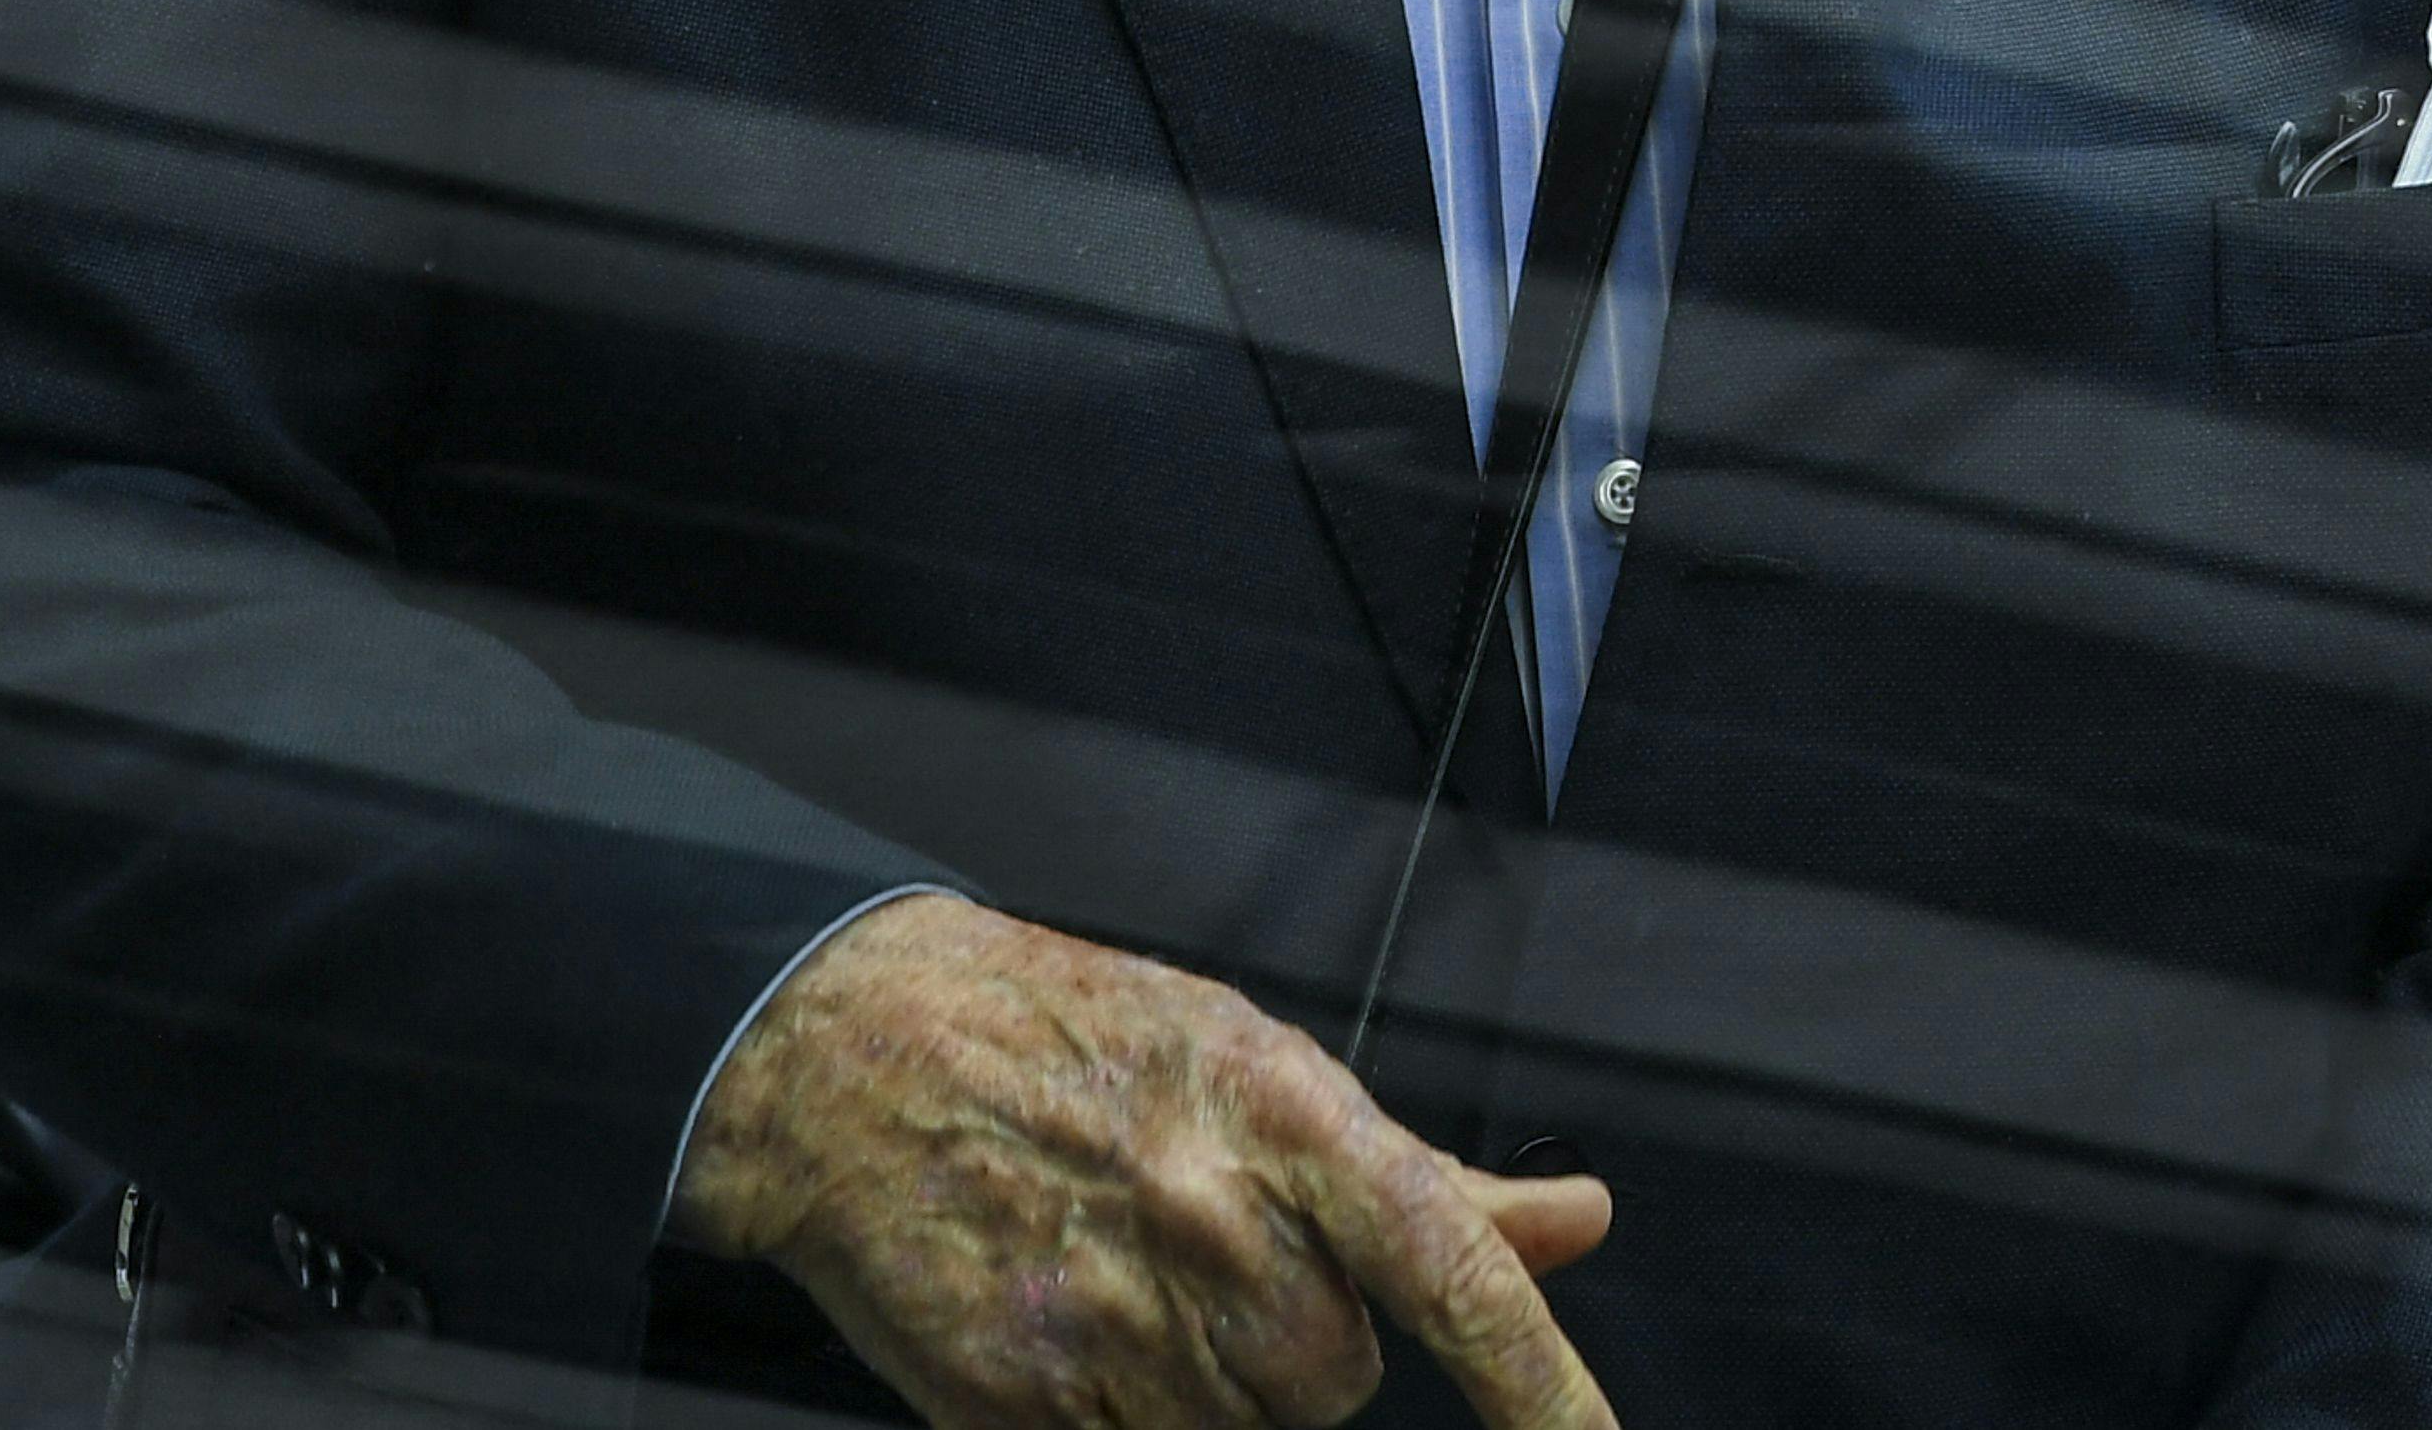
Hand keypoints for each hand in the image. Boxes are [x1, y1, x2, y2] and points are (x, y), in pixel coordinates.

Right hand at [671, 895, 1614, 1429]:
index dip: (1541, 1379)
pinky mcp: (1026, 1409)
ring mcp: (1115, 1322)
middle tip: (1202, 1250)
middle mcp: (1208, 1218)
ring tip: (1122, 1270)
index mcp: (1276, 1110)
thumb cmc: (1064, 1038)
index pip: (1447, 1264)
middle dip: (1292, 1341)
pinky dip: (1116, 1409)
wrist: (851, 1052)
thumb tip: (1579, 1219)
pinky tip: (1070, 1320)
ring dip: (1204, 1382)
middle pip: (1337, 1381)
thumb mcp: (1248, 1059)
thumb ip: (1422, 1172)